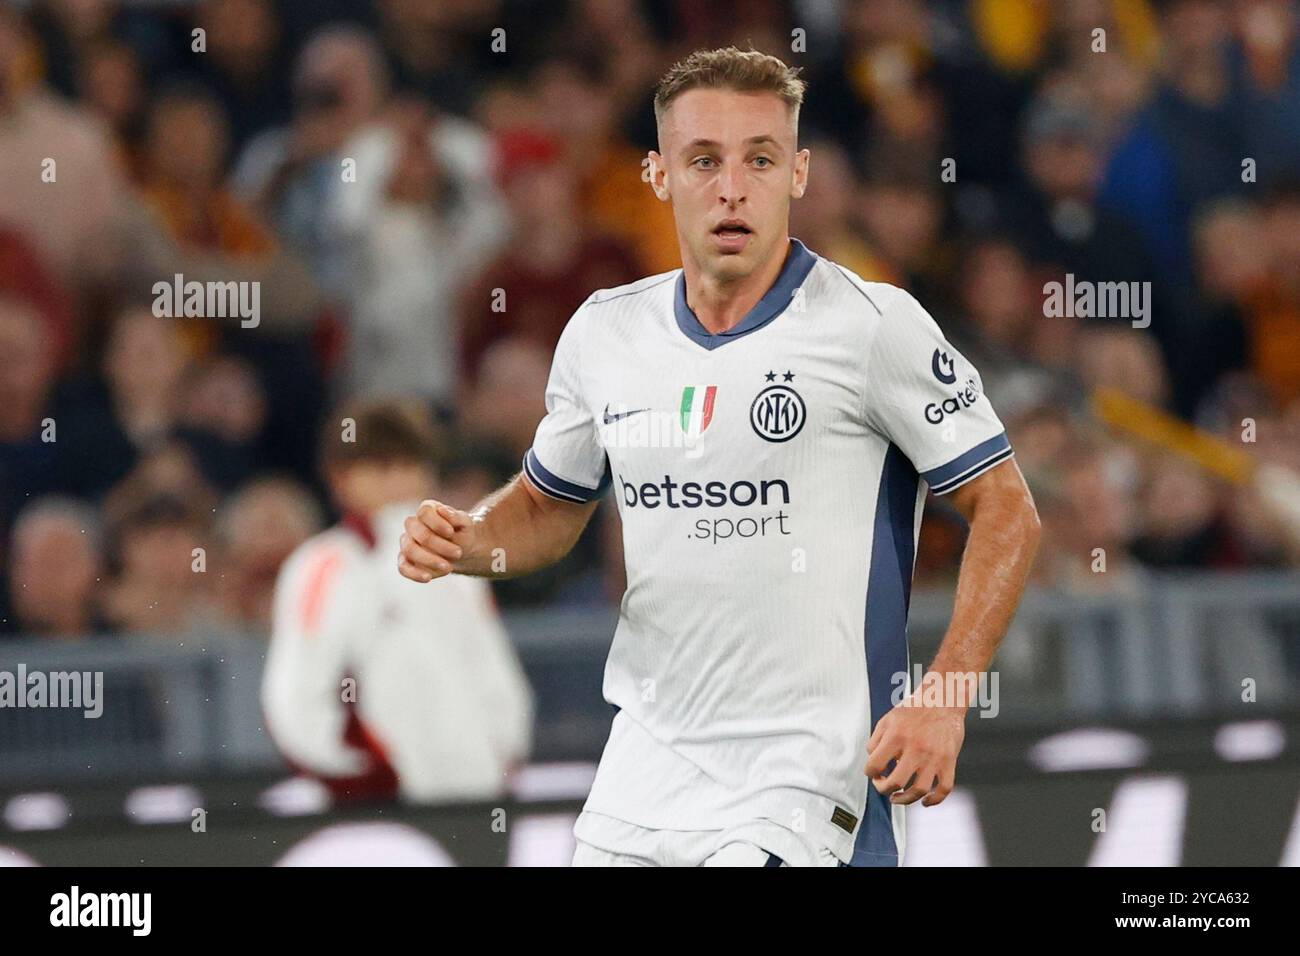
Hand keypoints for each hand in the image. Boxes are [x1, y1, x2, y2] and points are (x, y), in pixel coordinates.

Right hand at [399, 499, 473, 581]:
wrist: (462, 549)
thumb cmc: (462, 533)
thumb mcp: (466, 523)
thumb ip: (457, 516)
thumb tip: (442, 510)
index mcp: (427, 510)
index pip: (424, 512)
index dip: (437, 523)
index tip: (451, 532)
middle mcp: (413, 525)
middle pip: (417, 532)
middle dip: (439, 545)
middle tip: (458, 553)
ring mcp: (407, 542)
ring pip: (409, 550)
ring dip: (429, 559)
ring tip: (449, 567)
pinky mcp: (406, 560)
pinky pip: (403, 567)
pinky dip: (414, 573)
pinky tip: (428, 578)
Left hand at [863, 680, 966, 806]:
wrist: (943, 699)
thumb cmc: (913, 710)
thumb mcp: (888, 719)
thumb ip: (875, 741)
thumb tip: (872, 763)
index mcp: (896, 736)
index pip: (874, 765)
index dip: (870, 774)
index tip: (874, 774)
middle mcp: (915, 748)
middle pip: (896, 782)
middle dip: (884, 790)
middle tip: (884, 788)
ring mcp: (934, 757)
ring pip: (919, 790)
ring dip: (906, 800)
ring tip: (898, 798)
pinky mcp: (949, 761)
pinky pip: (944, 789)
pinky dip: (935, 800)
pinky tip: (925, 801)